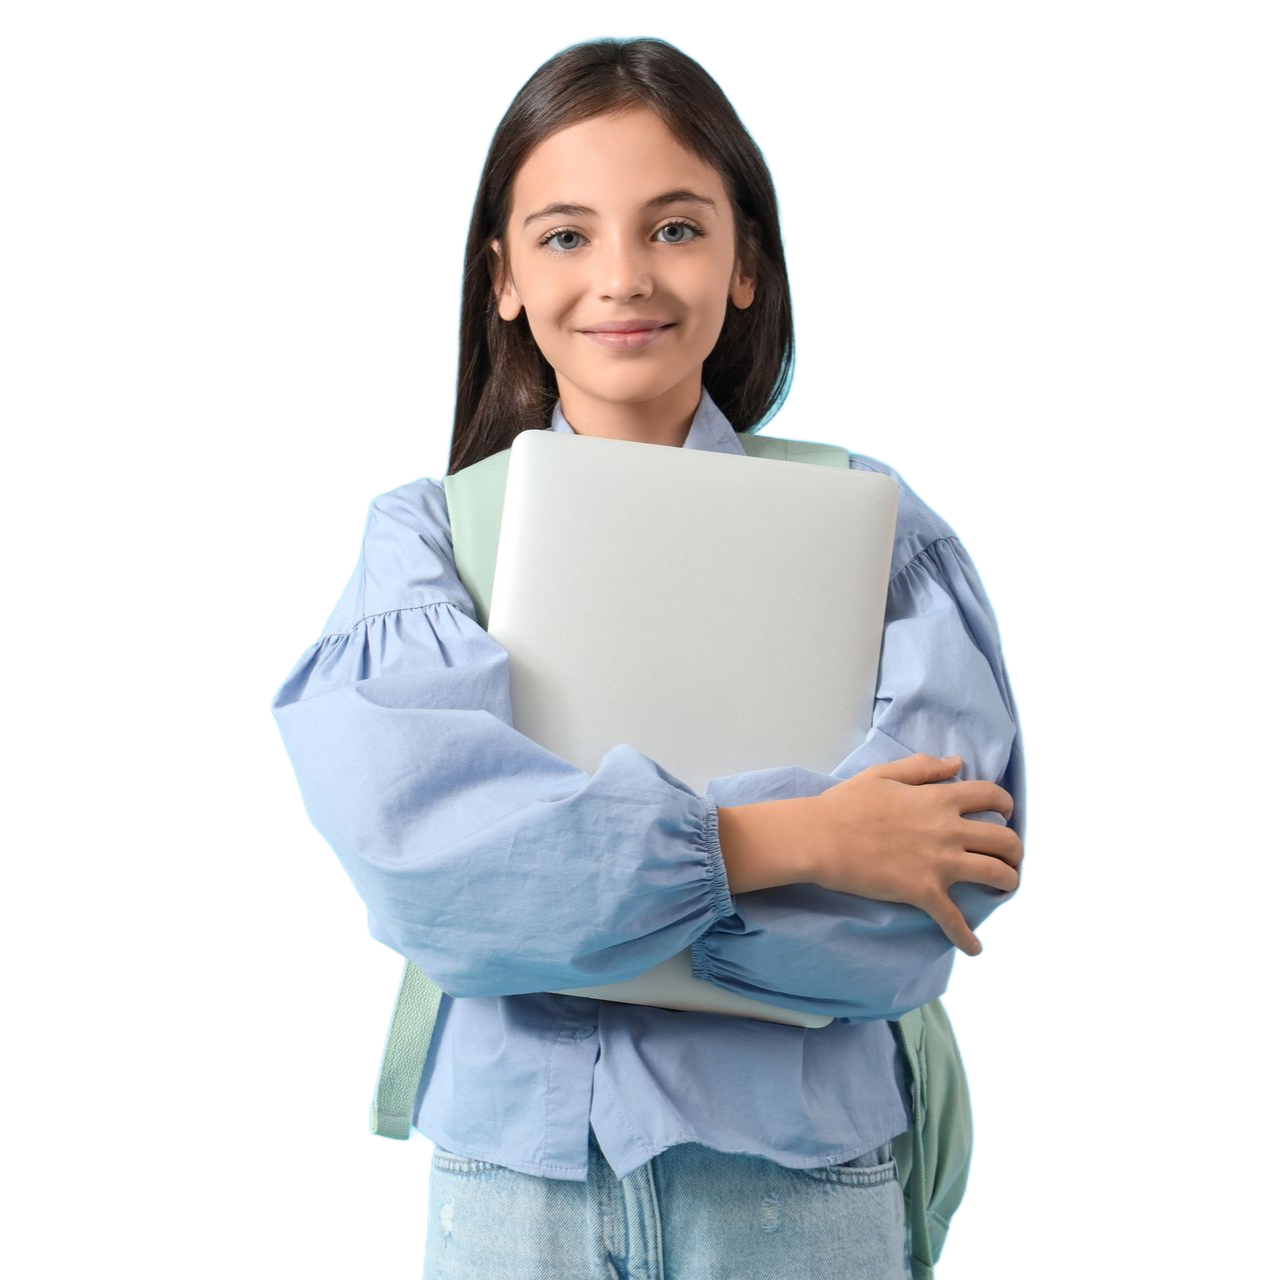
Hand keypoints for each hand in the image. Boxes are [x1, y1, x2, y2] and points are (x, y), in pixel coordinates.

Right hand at [806, 753, 1023, 956]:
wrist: (821, 838)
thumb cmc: (846, 804)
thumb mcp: (885, 774)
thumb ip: (923, 767)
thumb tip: (957, 762)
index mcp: (939, 798)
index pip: (991, 796)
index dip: (1006, 804)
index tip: (1005, 814)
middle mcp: (949, 829)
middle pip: (1004, 839)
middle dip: (1015, 849)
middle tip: (1009, 856)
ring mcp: (940, 863)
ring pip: (996, 874)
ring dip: (1007, 882)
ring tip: (1004, 887)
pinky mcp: (924, 892)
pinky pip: (954, 920)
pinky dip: (967, 937)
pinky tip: (974, 948)